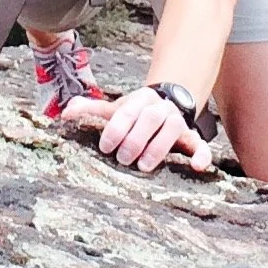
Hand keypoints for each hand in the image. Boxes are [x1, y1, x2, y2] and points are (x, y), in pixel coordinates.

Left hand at [91, 85, 207, 177]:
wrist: (167, 102)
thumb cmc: (136, 113)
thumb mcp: (115, 109)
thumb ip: (91, 110)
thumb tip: (65, 113)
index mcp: (139, 100)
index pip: (127, 111)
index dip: (116, 128)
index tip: (105, 146)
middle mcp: (160, 109)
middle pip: (150, 118)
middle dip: (136, 139)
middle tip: (123, 158)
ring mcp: (177, 122)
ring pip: (172, 129)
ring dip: (158, 147)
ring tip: (144, 166)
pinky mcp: (191, 137)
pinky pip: (201, 144)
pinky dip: (202, 154)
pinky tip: (198, 167)